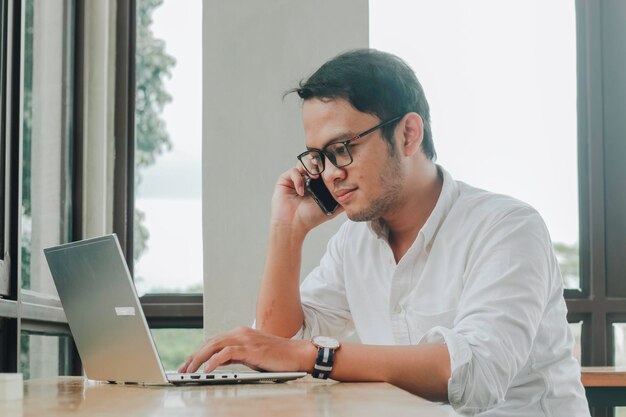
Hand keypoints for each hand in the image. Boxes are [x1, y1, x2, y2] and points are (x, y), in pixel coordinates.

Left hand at [178, 327, 316, 373]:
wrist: (296, 354)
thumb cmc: (277, 357)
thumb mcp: (252, 355)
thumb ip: (235, 355)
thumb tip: (218, 362)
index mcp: (240, 333)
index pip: (214, 341)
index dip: (199, 352)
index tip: (188, 364)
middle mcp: (240, 333)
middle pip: (210, 342)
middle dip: (194, 356)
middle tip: (183, 369)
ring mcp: (245, 339)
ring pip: (215, 345)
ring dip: (199, 359)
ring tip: (190, 371)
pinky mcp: (250, 348)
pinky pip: (226, 353)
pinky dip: (214, 361)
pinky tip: (207, 370)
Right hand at [270, 166, 342, 233]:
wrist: (294, 225)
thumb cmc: (311, 218)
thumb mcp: (332, 208)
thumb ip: (343, 200)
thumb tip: (357, 193)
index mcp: (318, 182)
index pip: (324, 167)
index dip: (329, 166)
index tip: (335, 170)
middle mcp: (307, 178)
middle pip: (314, 161)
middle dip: (320, 163)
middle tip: (324, 170)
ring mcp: (296, 178)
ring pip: (304, 162)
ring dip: (310, 168)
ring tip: (314, 178)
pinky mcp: (285, 180)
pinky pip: (293, 171)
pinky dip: (298, 179)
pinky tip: (301, 191)